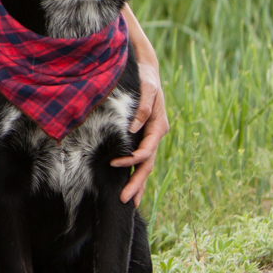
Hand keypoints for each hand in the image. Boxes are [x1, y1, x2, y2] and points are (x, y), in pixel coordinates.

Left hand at [111, 65, 167, 204]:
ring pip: (145, 165)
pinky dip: (136, 172)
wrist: (147, 70)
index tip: (113, 162)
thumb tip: (134, 128)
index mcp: (158, 127)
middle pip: (147, 165)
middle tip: (126, 201)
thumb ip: (143, 107)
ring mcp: (150, 138)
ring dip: (138, 183)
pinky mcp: (143, 136)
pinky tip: (130, 184)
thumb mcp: (147, 88)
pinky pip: (140, 158)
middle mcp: (156, 135)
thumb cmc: (146, 78)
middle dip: (137, 184)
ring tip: (130, 202)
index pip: (146, 151)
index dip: (131, 160)